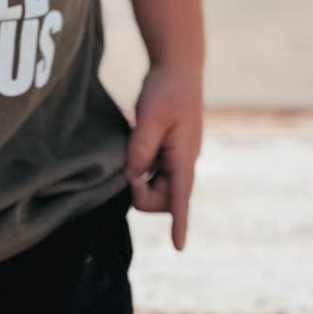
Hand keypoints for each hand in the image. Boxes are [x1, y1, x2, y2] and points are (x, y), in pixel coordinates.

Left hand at [125, 62, 202, 252]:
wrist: (178, 67)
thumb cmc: (166, 90)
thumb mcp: (150, 117)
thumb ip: (141, 148)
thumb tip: (133, 176)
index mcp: (184, 156)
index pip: (181, 197)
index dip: (179, 223)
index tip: (178, 247)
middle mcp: (184, 160)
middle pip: (167, 198)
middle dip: (145, 196)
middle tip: (128, 172)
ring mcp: (177, 155)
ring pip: (160, 185)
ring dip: (143, 182)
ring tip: (131, 158)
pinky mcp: (169, 148)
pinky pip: (155, 171)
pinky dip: (143, 170)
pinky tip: (135, 151)